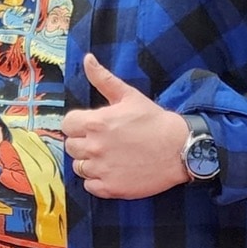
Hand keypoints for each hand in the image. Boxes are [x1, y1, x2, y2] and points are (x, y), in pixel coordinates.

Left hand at [63, 53, 190, 199]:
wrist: (179, 149)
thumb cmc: (154, 121)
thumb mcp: (129, 95)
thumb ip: (103, 79)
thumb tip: (87, 59)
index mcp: (96, 123)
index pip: (67, 125)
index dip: (78, 124)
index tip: (91, 126)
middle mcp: (95, 147)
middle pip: (71, 146)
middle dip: (83, 142)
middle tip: (103, 141)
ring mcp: (102, 169)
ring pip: (78, 167)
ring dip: (89, 162)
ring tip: (109, 156)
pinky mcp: (111, 188)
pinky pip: (89, 186)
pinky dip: (97, 181)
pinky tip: (112, 171)